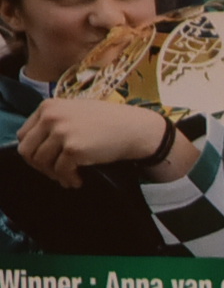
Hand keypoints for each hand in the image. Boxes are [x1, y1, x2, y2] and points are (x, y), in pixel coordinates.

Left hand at [16, 97, 194, 186]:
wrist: (135, 128)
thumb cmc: (110, 122)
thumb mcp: (75, 112)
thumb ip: (56, 121)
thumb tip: (42, 146)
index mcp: (48, 107)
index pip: (24, 135)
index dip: (33, 152)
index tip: (47, 162)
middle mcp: (51, 117)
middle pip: (28, 151)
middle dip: (41, 167)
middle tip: (57, 174)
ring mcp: (61, 132)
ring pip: (42, 163)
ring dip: (55, 175)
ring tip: (70, 178)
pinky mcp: (73, 148)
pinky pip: (61, 171)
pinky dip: (69, 179)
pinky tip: (79, 180)